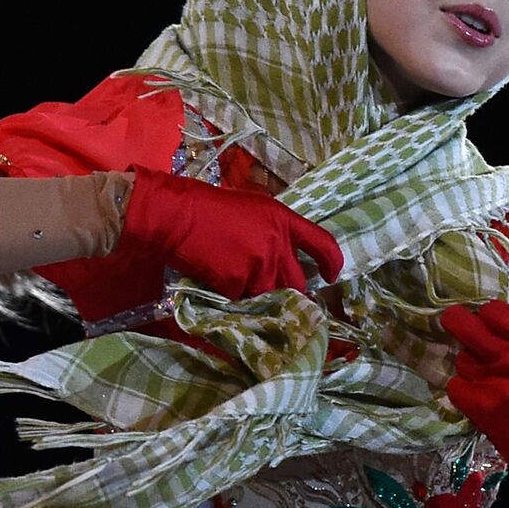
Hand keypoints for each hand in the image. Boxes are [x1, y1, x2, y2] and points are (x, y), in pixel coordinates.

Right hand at [119, 164, 343, 298]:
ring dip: (259, 294)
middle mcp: (278, 245)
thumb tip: (287, 254)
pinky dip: (234, 296)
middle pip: (298, 283)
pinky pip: (243, 300)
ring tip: (240, 281)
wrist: (176, 216)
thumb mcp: (254, 208)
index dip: (332, 264)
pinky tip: (220, 279)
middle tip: (277, 290)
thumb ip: (276, 230)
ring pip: (271, 295)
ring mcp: (259, 267)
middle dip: (290, 291)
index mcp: (284, 221)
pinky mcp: (238, 284)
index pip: (323, 244)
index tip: (330, 276)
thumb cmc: (211, 207)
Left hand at [440, 299, 508, 498]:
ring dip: (468, 364)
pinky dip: (462, 388)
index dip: (486, 313)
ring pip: (461, 358)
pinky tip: (477, 394)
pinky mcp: (480, 405)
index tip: (486, 320)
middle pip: (466, 326)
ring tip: (484, 376)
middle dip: (455, 320)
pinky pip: (455, 385)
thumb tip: (490, 315)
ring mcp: (495, 383)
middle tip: (453, 320)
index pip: (496, 310)